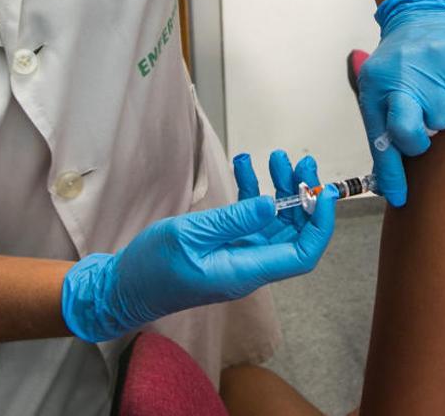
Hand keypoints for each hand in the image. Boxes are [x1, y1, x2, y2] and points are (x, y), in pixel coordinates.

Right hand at [61, 153, 337, 342]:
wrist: (122, 287)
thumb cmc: (152, 267)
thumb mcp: (190, 236)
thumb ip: (233, 220)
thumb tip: (271, 205)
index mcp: (247, 270)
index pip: (302, 253)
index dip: (320, 224)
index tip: (322, 192)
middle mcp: (250, 265)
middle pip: (293, 232)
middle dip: (302, 195)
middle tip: (300, 161)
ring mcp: (239, 255)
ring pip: (273, 221)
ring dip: (278, 189)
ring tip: (276, 157)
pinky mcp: (225, 245)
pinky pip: (249, 218)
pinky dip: (251, 192)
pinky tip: (245, 165)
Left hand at [359, 0, 444, 206]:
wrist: (419, 19)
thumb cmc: (397, 66)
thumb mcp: (376, 93)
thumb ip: (381, 133)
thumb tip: (387, 182)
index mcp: (377, 90)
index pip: (383, 142)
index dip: (392, 176)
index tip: (399, 199)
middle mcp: (402, 81)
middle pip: (415, 137)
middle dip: (418, 141)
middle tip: (420, 126)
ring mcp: (432, 72)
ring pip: (443, 122)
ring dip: (439, 114)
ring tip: (432, 92)